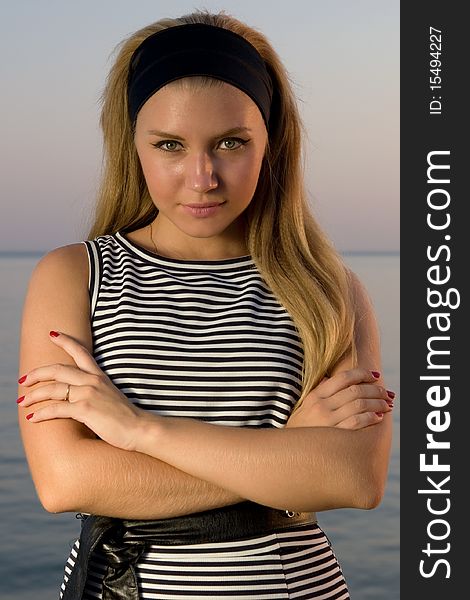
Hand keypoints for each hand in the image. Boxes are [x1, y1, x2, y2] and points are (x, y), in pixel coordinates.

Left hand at [17, 331, 153, 450]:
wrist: (139, 428)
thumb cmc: (126, 417)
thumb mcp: (110, 397)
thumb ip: (96, 392)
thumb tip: (79, 397)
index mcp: (99, 376)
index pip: (81, 353)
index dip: (65, 341)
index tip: (52, 334)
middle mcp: (92, 381)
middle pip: (57, 370)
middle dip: (36, 373)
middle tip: (23, 379)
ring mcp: (88, 394)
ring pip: (53, 389)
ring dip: (33, 395)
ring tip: (22, 401)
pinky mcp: (85, 409)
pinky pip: (56, 408)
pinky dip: (41, 413)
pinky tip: (32, 417)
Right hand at [286, 368, 393, 429]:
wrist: (289, 453)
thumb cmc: (301, 429)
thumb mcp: (305, 407)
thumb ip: (319, 392)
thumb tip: (331, 378)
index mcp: (315, 395)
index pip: (343, 377)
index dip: (362, 374)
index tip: (375, 376)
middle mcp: (321, 406)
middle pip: (355, 390)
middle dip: (375, 390)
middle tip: (386, 392)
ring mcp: (328, 421)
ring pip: (359, 405)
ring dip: (377, 403)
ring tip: (387, 404)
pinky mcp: (334, 436)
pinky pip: (357, 422)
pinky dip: (371, 417)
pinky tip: (379, 417)